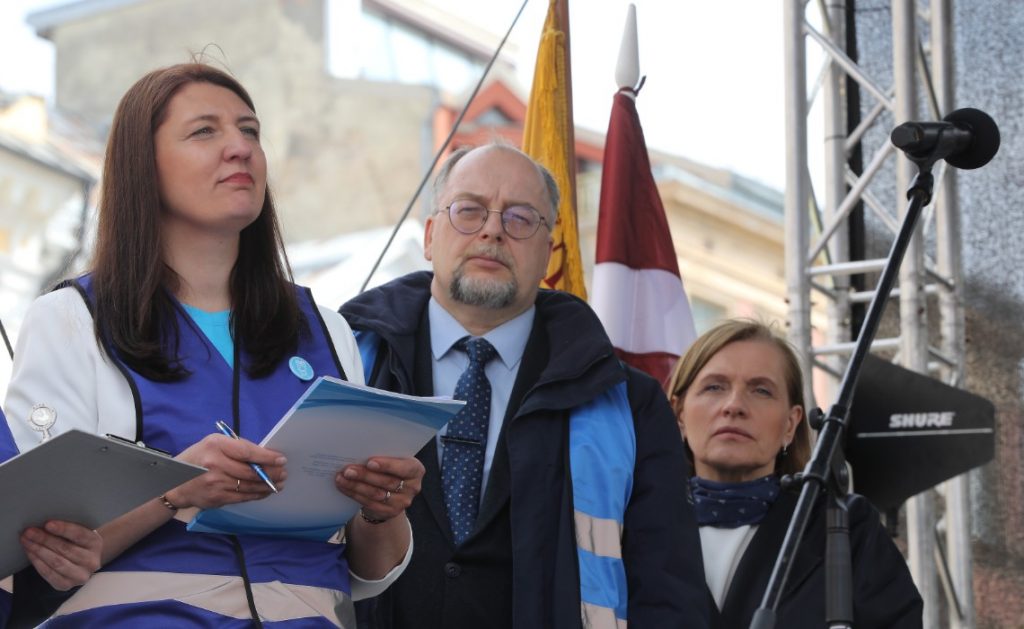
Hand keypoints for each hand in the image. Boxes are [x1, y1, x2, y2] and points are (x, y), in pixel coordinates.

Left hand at [21, 520, 102, 590]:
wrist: (81, 562)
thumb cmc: (76, 543)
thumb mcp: (79, 533)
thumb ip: (68, 529)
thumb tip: (45, 524)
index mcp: (96, 543)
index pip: (80, 535)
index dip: (63, 529)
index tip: (47, 524)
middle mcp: (92, 561)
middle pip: (65, 549)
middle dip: (44, 539)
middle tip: (29, 531)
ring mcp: (80, 575)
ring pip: (56, 562)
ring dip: (38, 550)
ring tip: (26, 541)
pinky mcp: (67, 585)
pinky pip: (49, 574)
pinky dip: (37, 562)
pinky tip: (30, 553)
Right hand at [165, 434, 285, 509]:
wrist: (174, 483)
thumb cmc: (198, 458)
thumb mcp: (213, 443)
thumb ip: (236, 447)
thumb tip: (264, 454)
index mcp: (215, 445)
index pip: (247, 452)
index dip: (267, 457)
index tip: (281, 459)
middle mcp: (215, 464)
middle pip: (251, 471)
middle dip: (272, 473)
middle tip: (284, 473)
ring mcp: (216, 483)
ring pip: (249, 486)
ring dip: (268, 485)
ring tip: (279, 483)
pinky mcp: (217, 498)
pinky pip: (243, 497)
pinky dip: (257, 494)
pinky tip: (265, 491)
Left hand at [336, 456, 424, 521]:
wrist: (391, 491)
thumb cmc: (390, 469)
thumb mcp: (393, 460)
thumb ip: (384, 457)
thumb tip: (359, 452)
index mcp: (416, 469)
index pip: (404, 468)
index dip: (387, 465)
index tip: (369, 462)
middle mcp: (413, 487)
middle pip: (387, 481)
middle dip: (365, 475)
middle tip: (348, 470)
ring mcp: (402, 502)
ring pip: (376, 494)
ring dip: (356, 486)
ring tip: (342, 478)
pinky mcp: (390, 512)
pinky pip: (370, 503)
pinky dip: (354, 494)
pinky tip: (344, 487)